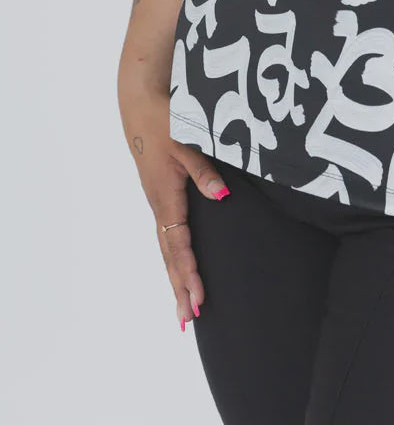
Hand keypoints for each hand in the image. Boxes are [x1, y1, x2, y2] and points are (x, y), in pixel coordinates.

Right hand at [121, 87, 230, 330]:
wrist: (140, 102)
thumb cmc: (164, 120)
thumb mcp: (187, 143)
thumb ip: (204, 171)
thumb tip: (221, 197)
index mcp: (166, 196)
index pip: (178, 245)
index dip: (189, 273)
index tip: (198, 300)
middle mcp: (159, 204)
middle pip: (169, 255)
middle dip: (179, 288)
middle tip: (187, 321)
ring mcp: (158, 200)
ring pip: (166, 246)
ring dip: (176, 276)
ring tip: (184, 307)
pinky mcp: (160, 193)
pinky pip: (167, 232)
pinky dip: (174, 255)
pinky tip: (180, 266)